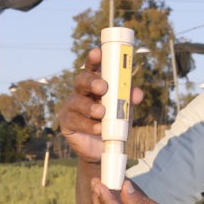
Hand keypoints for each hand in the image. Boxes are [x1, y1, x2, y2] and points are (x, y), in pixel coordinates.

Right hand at [57, 48, 142, 163]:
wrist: (103, 150)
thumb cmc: (113, 124)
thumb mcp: (124, 111)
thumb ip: (129, 100)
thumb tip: (137, 92)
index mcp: (94, 85)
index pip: (92, 68)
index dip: (93, 59)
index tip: (97, 53)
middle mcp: (81, 92)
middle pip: (81, 80)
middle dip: (91, 81)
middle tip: (103, 87)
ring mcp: (71, 107)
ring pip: (76, 101)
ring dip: (90, 106)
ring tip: (102, 112)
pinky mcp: (67, 123)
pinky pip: (75, 120)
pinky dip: (89, 124)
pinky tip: (98, 128)